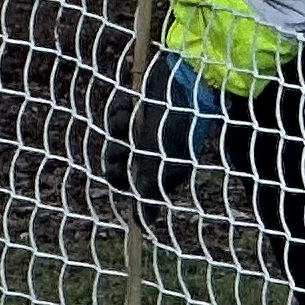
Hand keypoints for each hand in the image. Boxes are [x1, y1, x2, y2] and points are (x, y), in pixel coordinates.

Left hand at [103, 54, 227, 205]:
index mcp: (160, 162)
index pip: (128, 178)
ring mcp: (147, 122)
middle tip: (123, 146)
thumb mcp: (163, 164)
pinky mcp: (143, 102)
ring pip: (115, 132)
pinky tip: (131, 98)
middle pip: (118, 156)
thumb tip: (142, 225)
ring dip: (118, 124)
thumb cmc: (180, 125)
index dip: (119, 177)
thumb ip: (149, 193)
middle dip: (116, 151)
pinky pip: (119, 108)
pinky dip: (121, 106)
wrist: (189, 79)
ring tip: (130, 113)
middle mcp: (152, 144)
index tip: (120, 172)